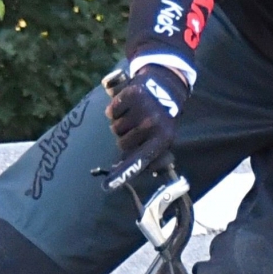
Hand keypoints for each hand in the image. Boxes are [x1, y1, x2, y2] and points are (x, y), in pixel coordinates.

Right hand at [101, 65, 189, 191]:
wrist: (165, 87)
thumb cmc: (162, 119)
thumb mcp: (162, 138)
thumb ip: (148, 156)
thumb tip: (125, 169)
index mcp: (162, 139)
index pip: (139, 160)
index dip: (122, 174)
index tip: (107, 187)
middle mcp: (152, 125)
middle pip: (122, 143)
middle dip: (125, 138)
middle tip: (137, 128)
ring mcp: (141, 109)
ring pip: (115, 128)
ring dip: (121, 124)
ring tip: (134, 115)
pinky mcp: (130, 95)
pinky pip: (111, 112)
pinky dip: (116, 110)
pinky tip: (128, 105)